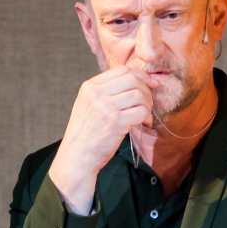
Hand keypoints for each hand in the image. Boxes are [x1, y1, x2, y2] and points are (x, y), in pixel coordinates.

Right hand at [48, 67, 152, 215]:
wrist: (77, 157)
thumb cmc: (84, 134)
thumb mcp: (87, 105)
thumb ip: (103, 92)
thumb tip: (132, 83)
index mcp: (90, 87)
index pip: (121, 70)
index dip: (139, 75)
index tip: (149, 83)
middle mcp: (97, 94)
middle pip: (132, 80)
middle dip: (146, 89)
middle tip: (148, 102)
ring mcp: (107, 108)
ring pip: (139, 95)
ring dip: (147, 105)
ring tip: (145, 115)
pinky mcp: (117, 123)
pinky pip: (141, 112)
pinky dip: (147, 117)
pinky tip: (144, 123)